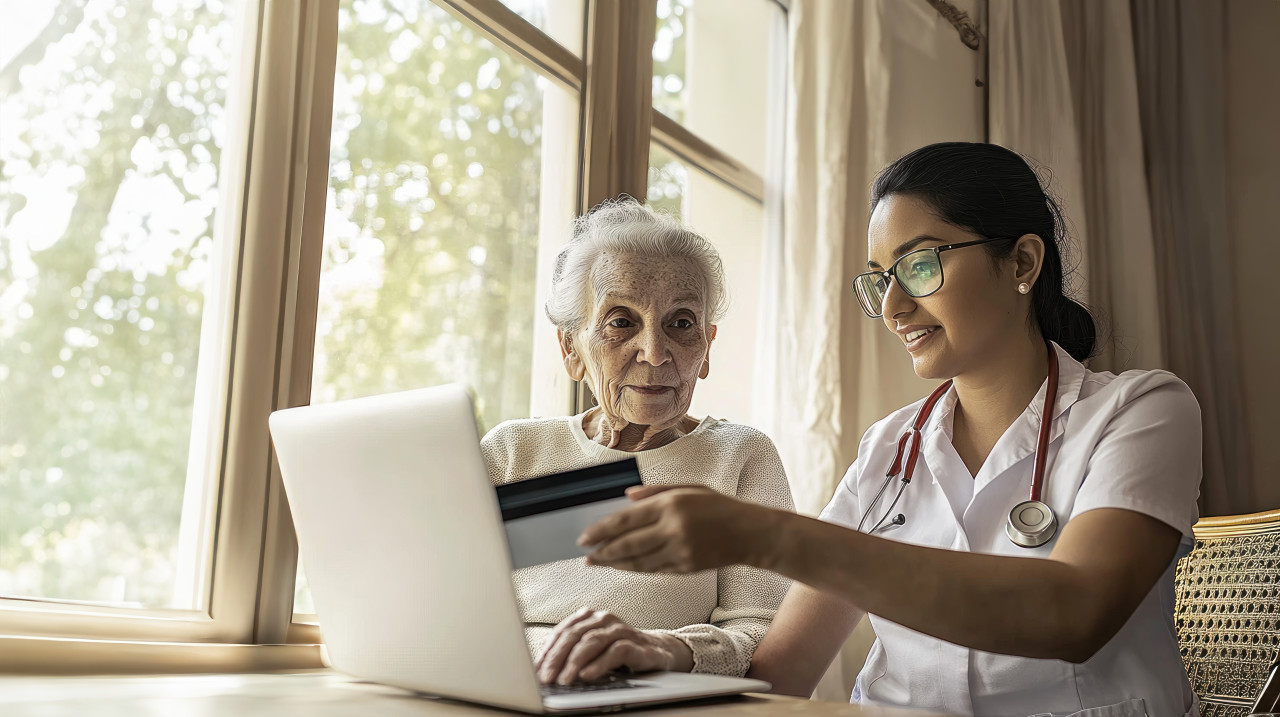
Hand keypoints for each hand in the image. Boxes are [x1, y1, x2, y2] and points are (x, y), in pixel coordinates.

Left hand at [536, 609, 692, 683]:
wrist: (658, 651)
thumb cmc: (619, 650)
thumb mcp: (594, 649)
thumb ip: (572, 652)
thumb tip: (544, 670)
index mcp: (589, 617)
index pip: (563, 631)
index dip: (548, 651)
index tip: (536, 670)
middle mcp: (604, 619)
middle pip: (575, 636)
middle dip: (557, 658)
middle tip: (546, 677)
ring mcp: (620, 629)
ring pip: (592, 642)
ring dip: (575, 663)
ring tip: (564, 680)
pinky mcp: (636, 644)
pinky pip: (615, 652)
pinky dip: (599, 665)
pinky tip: (588, 676)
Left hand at [578, 485, 777, 572]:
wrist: (750, 534)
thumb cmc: (719, 507)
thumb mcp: (689, 488)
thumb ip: (655, 492)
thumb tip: (625, 498)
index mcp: (671, 505)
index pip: (626, 520)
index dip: (601, 530)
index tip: (584, 536)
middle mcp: (673, 529)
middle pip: (627, 544)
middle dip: (602, 551)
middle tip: (585, 554)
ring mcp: (680, 551)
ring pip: (637, 561)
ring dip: (614, 563)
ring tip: (598, 562)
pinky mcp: (686, 568)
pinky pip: (653, 570)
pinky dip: (635, 569)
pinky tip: (623, 566)